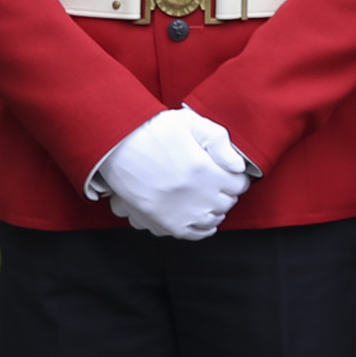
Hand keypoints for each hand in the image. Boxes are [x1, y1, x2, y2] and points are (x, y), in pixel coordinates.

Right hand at [97, 109, 252, 239]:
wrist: (116, 145)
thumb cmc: (152, 131)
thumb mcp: (191, 122)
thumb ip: (220, 142)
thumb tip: (238, 165)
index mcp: (205, 170)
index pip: (239, 184)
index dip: (235, 176)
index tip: (228, 171)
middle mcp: (196, 195)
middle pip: (227, 202)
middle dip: (226, 191)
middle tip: (216, 181)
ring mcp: (180, 212)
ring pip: (213, 219)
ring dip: (214, 208)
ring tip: (207, 197)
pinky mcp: (163, 223)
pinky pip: (192, 234)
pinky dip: (201, 228)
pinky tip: (200, 217)